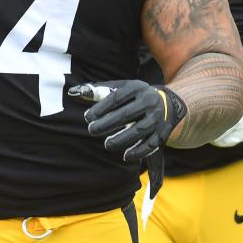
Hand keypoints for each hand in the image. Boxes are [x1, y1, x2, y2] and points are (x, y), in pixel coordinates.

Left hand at [68, 80, 186, 161]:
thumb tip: (74, 93)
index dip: (101, 108)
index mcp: (137, 87)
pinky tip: (125, 155)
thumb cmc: (134, 97)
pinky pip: (151, 144)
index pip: (116, 97)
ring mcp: (158, 117)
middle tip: (92, 130)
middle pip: (126, 114)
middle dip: (107, 124)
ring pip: (139, 130)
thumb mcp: (120, 89)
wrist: (168, 104)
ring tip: (107, 144)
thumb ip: (98, 91)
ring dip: (122, 139)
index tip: (87, 117)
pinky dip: (138, 151)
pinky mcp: (163, 132)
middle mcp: (149, 100)